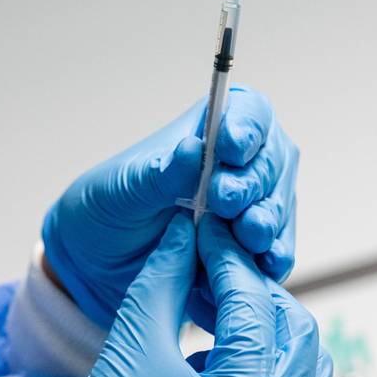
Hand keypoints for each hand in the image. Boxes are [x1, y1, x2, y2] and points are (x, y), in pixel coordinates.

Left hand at [42, 87, 298, 327]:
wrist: (99, 263)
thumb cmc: (110, 208)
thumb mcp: (124, 189)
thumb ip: (161, 173)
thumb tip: (192, 148)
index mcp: (210, 131)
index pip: (250, 112)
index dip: (248, 125)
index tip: (230, 147)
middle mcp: (240, 165)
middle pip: (271, 161)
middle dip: (252, 181)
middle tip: (223, 200)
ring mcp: (252, 207)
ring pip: (278, 207)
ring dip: (265, 221)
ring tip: (245, 234)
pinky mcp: (253, 251)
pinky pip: (276, 253)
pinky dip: (271, 259)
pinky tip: (262, 264)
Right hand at [57, 214, 331, 376]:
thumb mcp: (131, 356)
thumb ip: (161, 285)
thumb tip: (181, 235)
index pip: (253, 302)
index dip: (223, 255)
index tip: (202, 226)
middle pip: (294, 329)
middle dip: (251, 289)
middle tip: (206, 263)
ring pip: (299, 363)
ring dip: (261, 325)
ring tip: (209, 305)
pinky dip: (259, 363)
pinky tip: (209, 354)